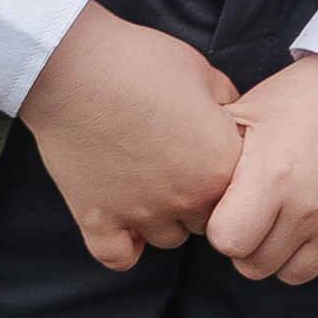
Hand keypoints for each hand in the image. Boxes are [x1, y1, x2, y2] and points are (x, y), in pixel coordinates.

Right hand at [18, 1, 240, 272]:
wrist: (74, 66)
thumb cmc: (141, 61)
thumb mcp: (204, 71)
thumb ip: (230, 103)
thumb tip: (235, 119)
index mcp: (220, 164)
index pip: (243, 191)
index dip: (226, 169)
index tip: (208, 150)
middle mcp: (186, 198)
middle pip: (208, 221)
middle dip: (199, 198)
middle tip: (178, 166)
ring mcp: (140, 213)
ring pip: (168, 239)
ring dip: (163, 218)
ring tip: (149, 184)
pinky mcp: (97, 219)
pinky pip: (119, 257)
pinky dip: (123, 246)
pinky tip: (124, 224)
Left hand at [206, 56, 317, 286]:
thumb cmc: (308, 96)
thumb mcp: (253, 109)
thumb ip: (216, 149)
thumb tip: (182, 177)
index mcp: (272, 173)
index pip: (227, 242)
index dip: (224, 229)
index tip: (235, 210)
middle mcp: (309, 205)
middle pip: (256, 267)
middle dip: (251, 246)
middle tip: (262, 216)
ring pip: (295, 275)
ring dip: (286, 255)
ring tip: (291, 221)